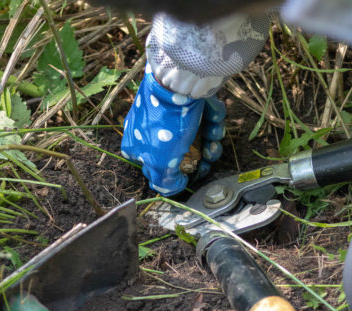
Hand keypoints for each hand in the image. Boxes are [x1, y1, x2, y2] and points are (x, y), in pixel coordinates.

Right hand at [121, 65, 224, 195]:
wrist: (178, 80)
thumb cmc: (166, 124)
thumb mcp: (161, 162)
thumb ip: (164, 183)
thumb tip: (174, 189)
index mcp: (137, 146)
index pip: (160, 167)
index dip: (182, 171)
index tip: (197, 171)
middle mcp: (151, 129)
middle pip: (183, 150)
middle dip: (202, 153)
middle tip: (211, 152)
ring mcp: (169, 113)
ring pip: (196, 133)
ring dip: (211, 136)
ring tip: (215, 132)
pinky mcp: (185, 99)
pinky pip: (203, 114)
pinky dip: (212, 116)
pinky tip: (213, 113)